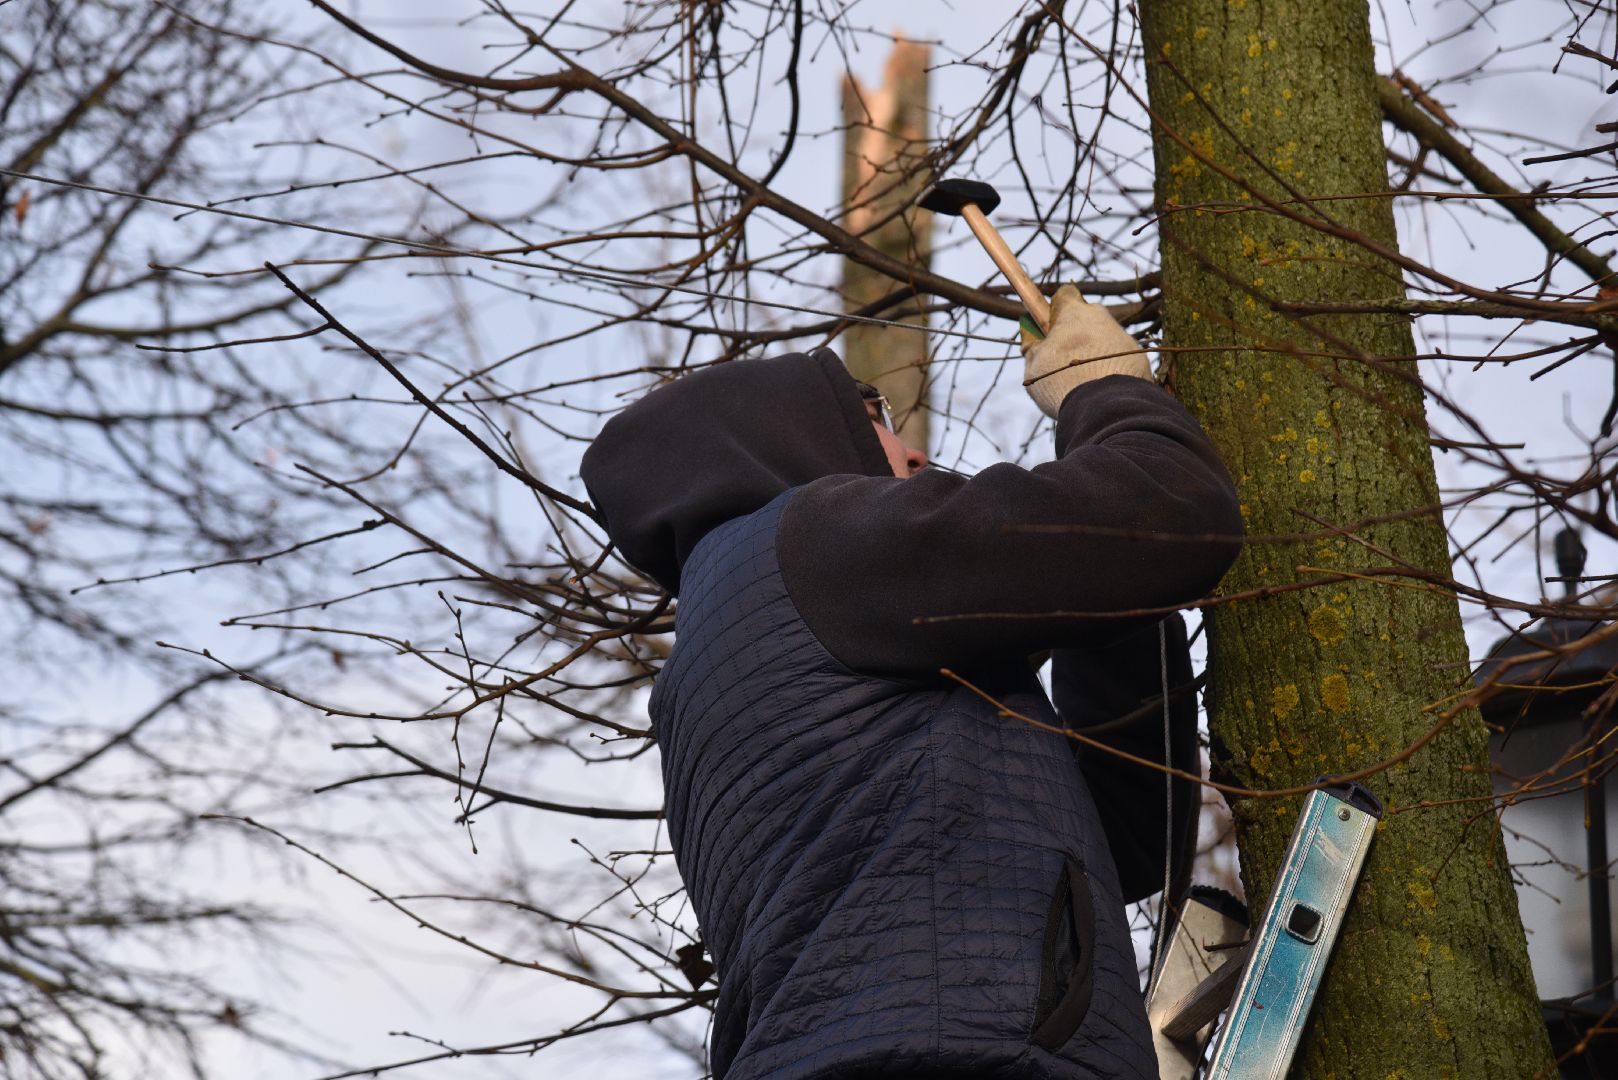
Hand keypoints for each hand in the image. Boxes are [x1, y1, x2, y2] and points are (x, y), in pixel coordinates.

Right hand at [1019, 284, 1150, 416]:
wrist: (1103, 406)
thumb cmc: (1062, 382)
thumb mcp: (1035, 366)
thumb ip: (1034, 349)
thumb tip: (1034, 343)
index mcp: (1074, 313)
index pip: (1066, 294)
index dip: (1057, 309)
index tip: (1050, 327)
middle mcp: (1102, 318)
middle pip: (1088, 319)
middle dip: (1078, 334)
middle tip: (1065, 360)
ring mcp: (1124, 337)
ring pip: (1106, 340)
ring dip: (1095, 354)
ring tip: (1085, 382)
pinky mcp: (1140, 358)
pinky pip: (1121, 359)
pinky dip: (1112, 370)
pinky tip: (1102, 389)